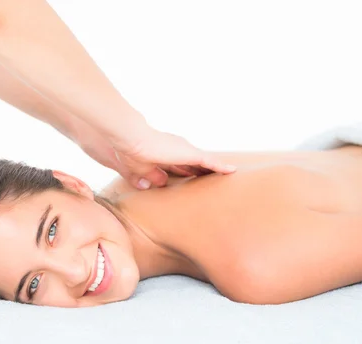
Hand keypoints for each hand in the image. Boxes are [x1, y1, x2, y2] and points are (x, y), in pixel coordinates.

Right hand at [71, 120, 236, 188]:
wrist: (132, 141)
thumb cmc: (130, 154)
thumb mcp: (137, 171)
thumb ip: (144, 177)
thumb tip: (154, 184)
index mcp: (163, 155)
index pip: (177, 166)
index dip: (186, 173)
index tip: (191, 179)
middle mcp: (175, 151)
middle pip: (193, 163)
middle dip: (202, 171)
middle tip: (212, 179)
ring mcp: (184, 152)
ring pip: (204, 163)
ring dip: (214, 169)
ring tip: (227, 175)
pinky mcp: (191, 154)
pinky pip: (211, 162)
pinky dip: (220, 167)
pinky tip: (232, 171)